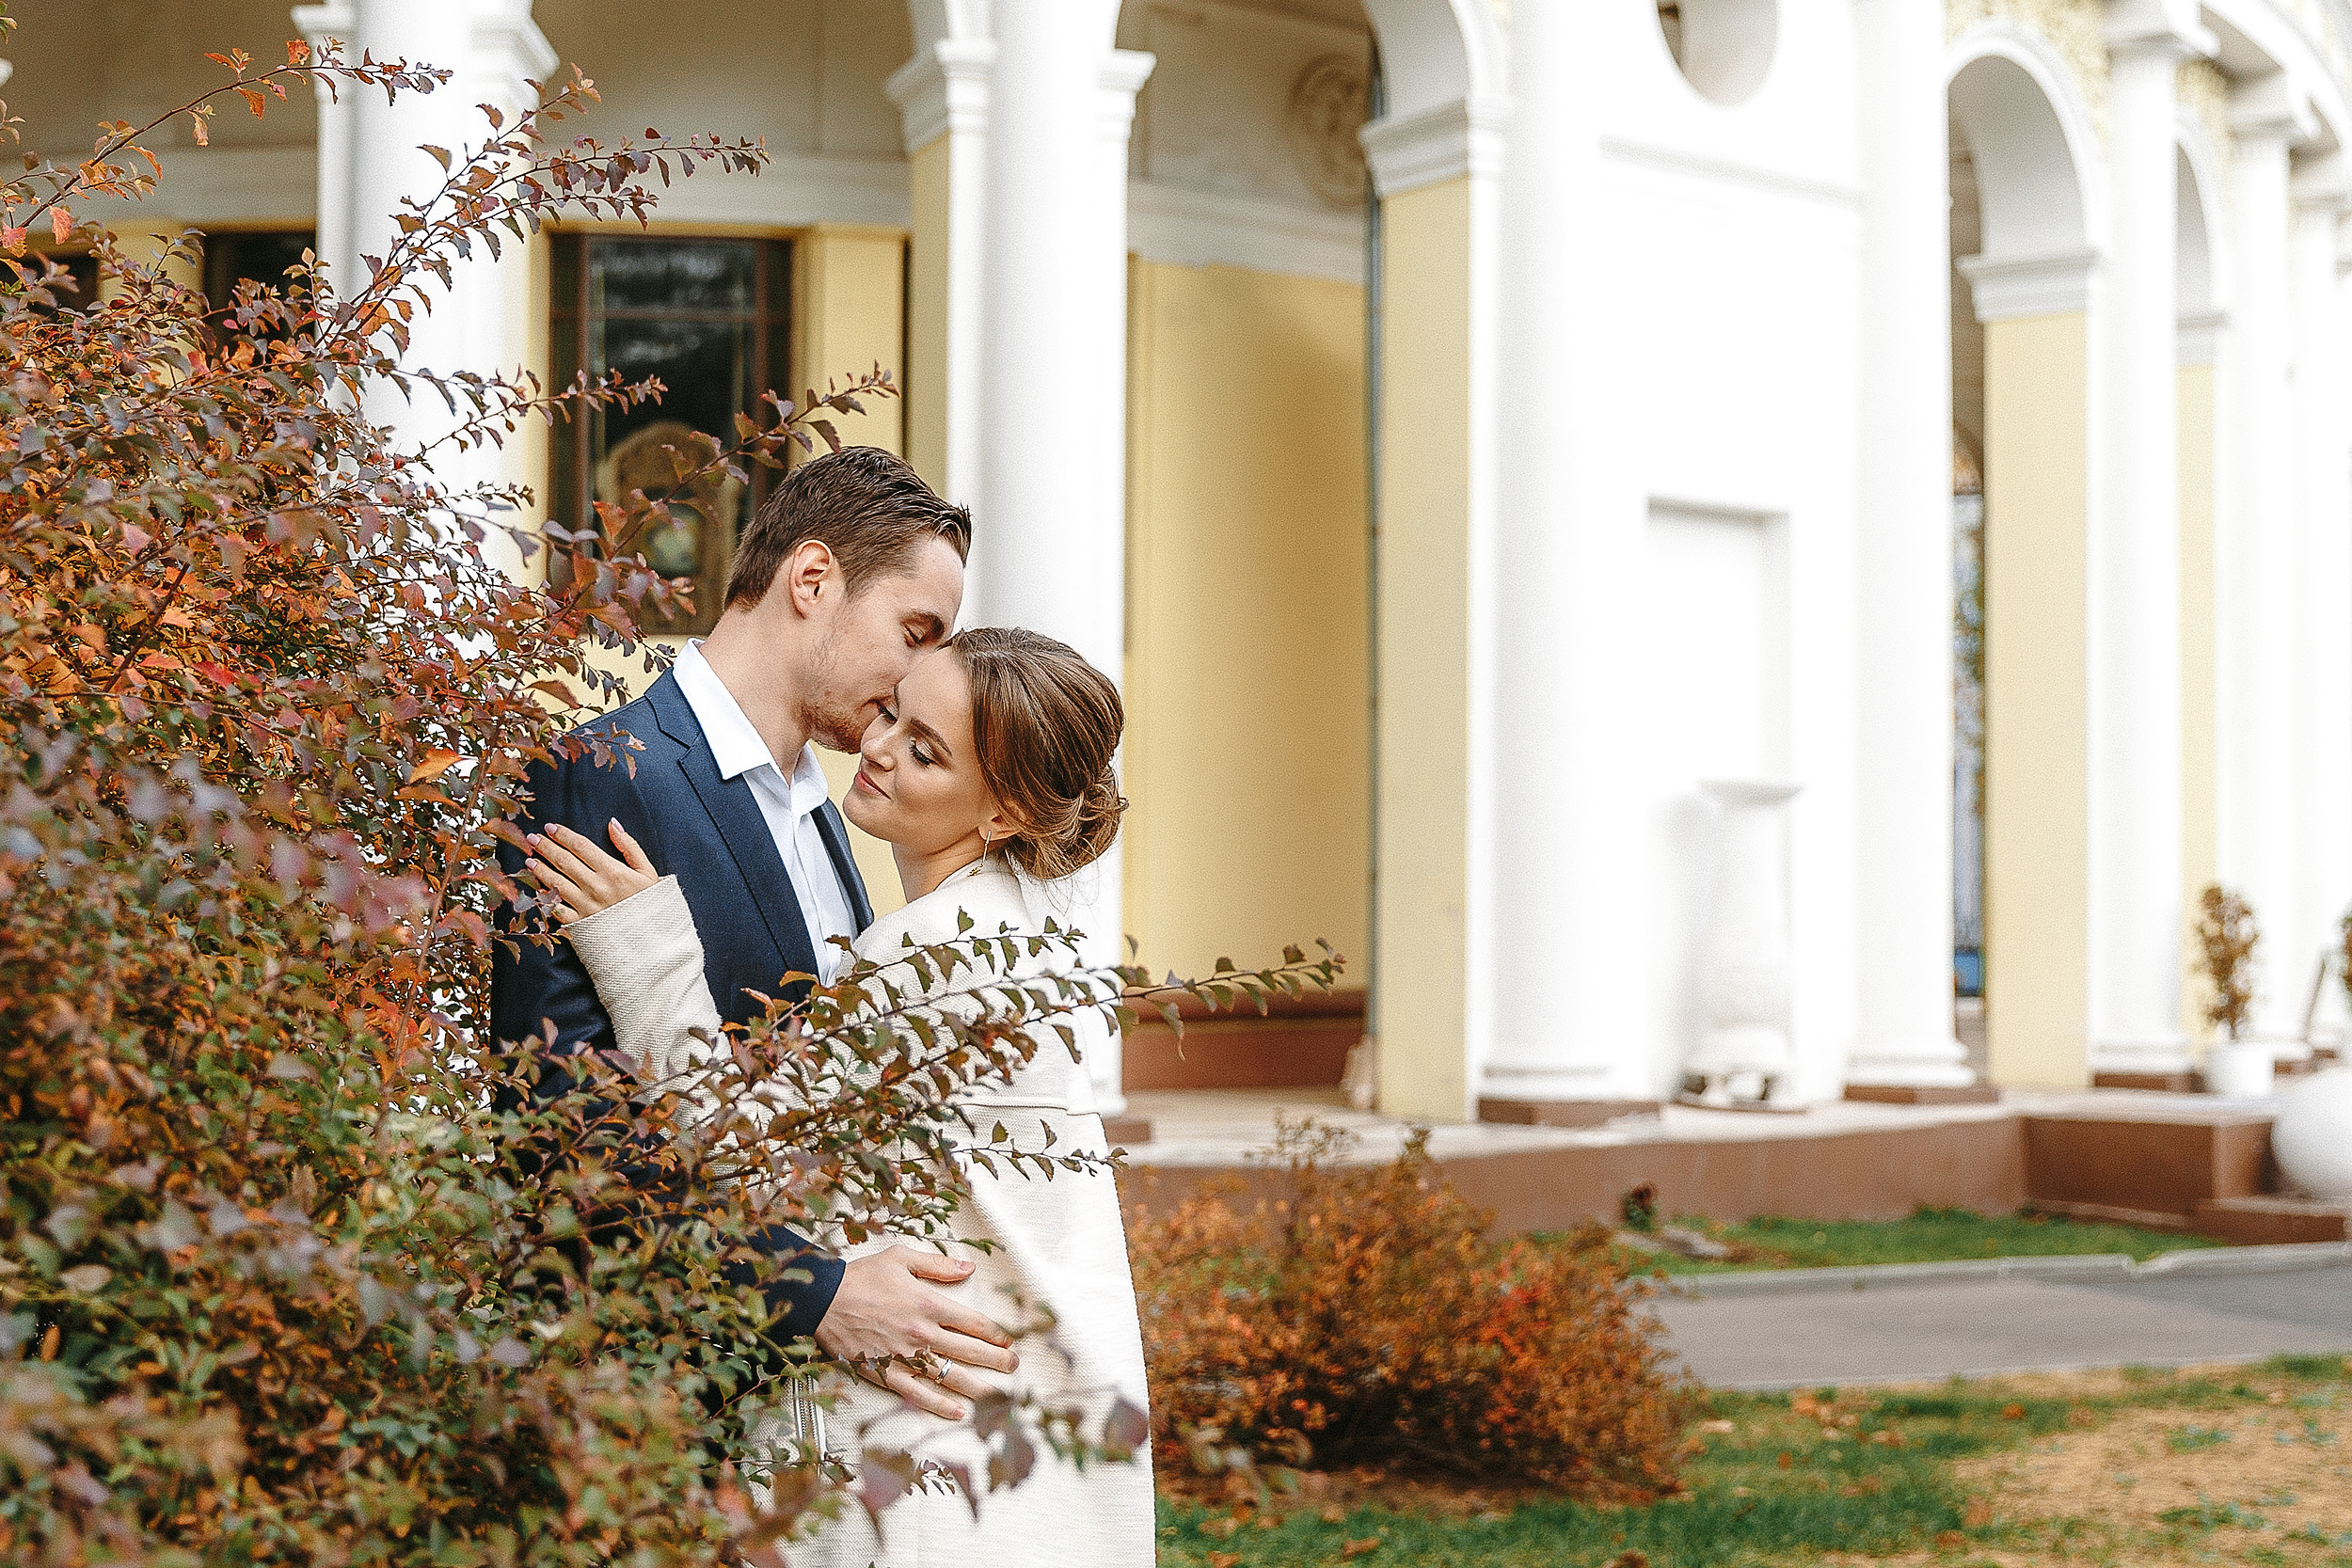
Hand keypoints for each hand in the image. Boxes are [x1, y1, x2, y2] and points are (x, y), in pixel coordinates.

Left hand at [524, 819, 658, 923]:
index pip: (581, 846)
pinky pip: (557, 909)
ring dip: (540, 869)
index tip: (551, 827)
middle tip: (533, 838)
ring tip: (529, 859)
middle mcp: (596, 887)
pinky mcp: (580, 923)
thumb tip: (612, 823)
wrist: (650, 940)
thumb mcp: (648, 872)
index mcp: (613, 871)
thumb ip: (630, 846)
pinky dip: (545, 898)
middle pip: (565, 861)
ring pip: (556, 883)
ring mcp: (586, 906)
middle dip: (546, 847)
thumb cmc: (650, 903)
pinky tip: (536, 889)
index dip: (563, 834)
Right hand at [813, 1246, 1017, 1420]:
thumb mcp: (901, 1258)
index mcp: (929, 1303)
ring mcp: (906, 1356)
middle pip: (970, 1351)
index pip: (974, 1323)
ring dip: (979, 1387)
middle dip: (998, 1360)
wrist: (823, 1301)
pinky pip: (919, 1393)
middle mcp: (922, 1333)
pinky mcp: (887, 1374)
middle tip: (1013, 1366)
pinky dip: (940, 1405)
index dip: (996, 1334)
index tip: (1008, 1341)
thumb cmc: (860, 1278)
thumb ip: (938, 1265)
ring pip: (951, 1375)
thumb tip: (969, 1267)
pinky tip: (958, 1413)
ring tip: (999, 1396)